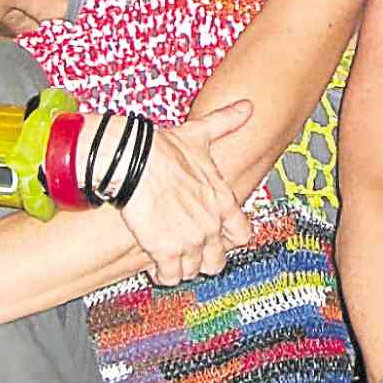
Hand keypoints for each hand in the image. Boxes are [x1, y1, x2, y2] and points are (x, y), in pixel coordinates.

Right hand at [116, 100, 253, 284]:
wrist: (134, 161)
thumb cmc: (164, 148)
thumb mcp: (201, 134)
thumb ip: (227, 123)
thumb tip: (248, 106)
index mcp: (222, 201)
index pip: (242, 234)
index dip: (230, 238)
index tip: (217, 236)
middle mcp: (211, 225)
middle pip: (218, 261)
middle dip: (205, 258)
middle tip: (188, 250)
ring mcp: (190, 241)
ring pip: (194, 271)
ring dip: (181, 266)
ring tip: (168, 256)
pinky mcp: (165, 252)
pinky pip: (170, 277)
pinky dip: (163, 274)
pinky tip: (154, 264)